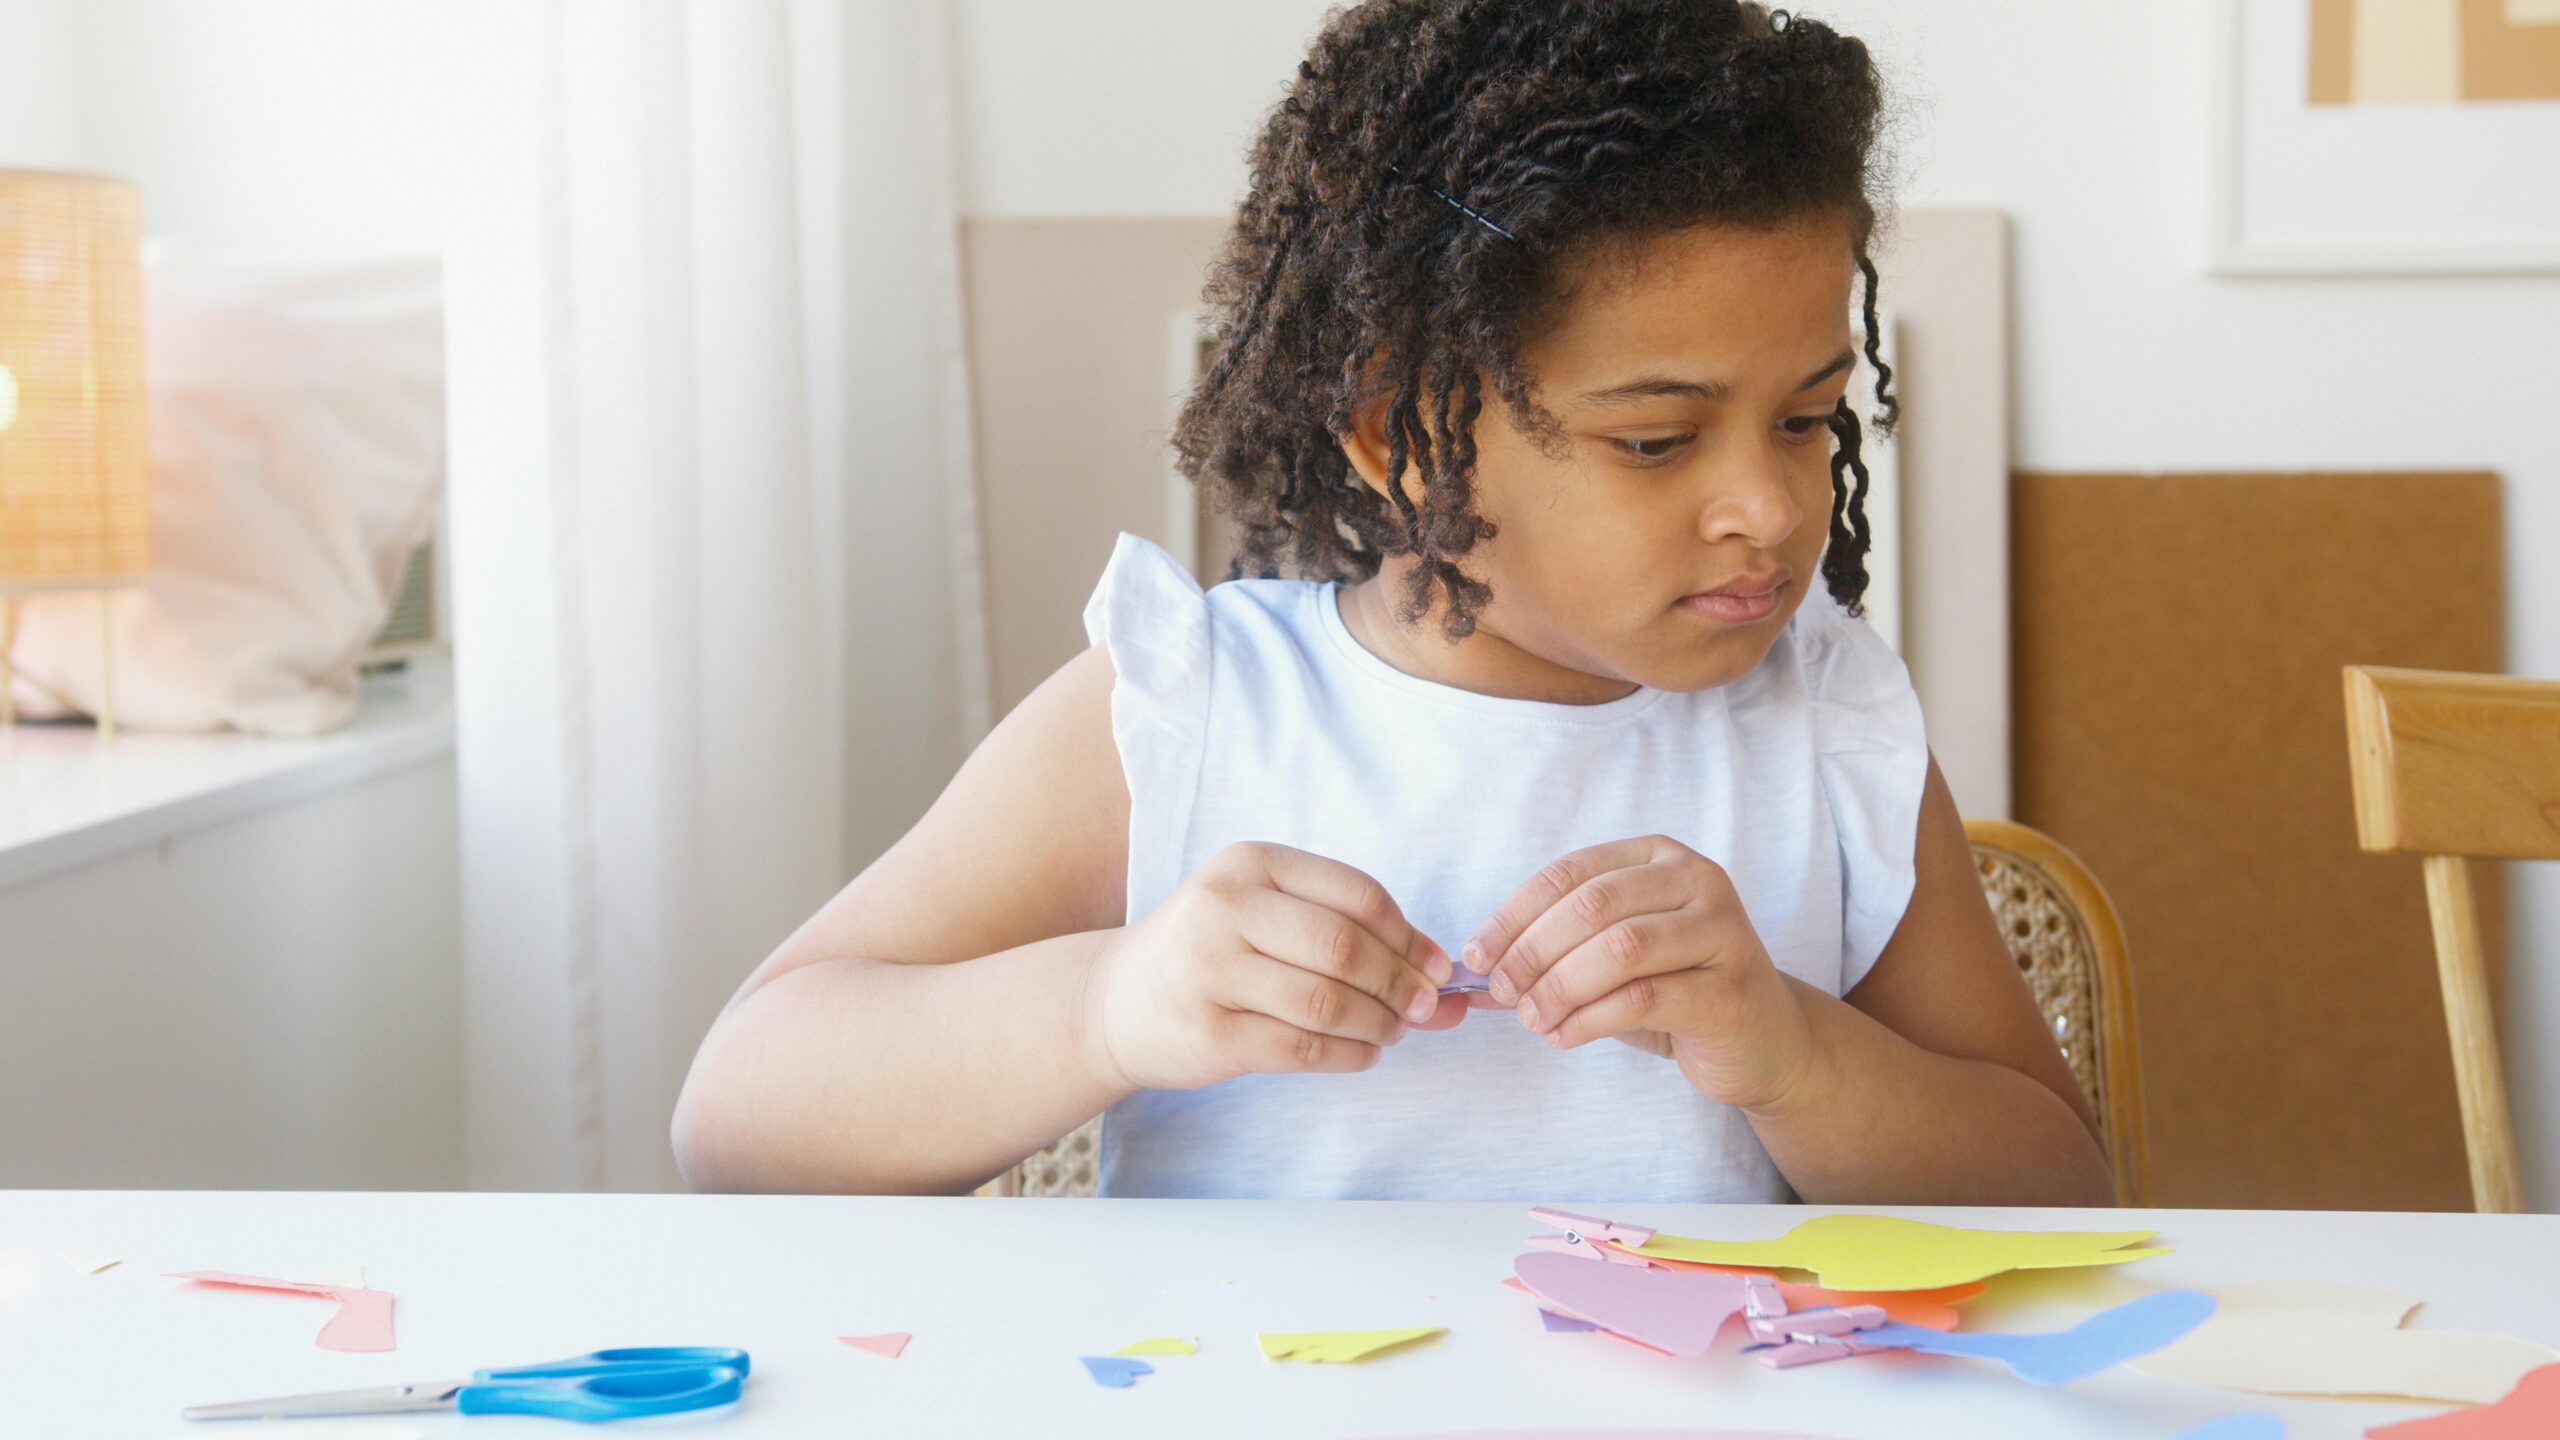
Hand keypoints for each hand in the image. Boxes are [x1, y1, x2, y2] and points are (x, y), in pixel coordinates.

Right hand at [1091, 842, 1452, 1090]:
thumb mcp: (1266, 916)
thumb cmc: (1211, 953)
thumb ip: (1351, 935)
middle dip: (1400, 984)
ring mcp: (1210, 970)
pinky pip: (1302, 1047)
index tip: (1436, 967)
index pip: (1357, 894)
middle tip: (1422, 1008)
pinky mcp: (1208, 1032)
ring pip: (1327, 1001)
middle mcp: (1225, 907)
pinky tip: (1361, 1053)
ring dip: (1378, 1024)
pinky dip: (1348, 1055)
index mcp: (1250, 864)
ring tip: (1390, 1032)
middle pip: (1345, 947)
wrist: (1116, 1001)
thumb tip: (1448, 982)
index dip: (1410, 936)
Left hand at [1461, 835, 1817, 1112]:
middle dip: (1532, 952)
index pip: (1569, 874)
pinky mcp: (1729, 991)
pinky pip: (1643, 998)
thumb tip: (1472, 975)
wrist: (1765, 1040)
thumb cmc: (1678, 991)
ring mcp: (1722, 932)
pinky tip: (1564, 1036)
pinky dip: (1590, 1019)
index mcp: (1659, 857)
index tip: (1477, 956)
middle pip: (1591, 907)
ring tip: (1532, 1019)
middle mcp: (1697, 880)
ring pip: (1618, 950)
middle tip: (1502, 993)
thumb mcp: (1611, 962)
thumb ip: (1550, 956)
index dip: (1513, 915)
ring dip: (1559, 987)